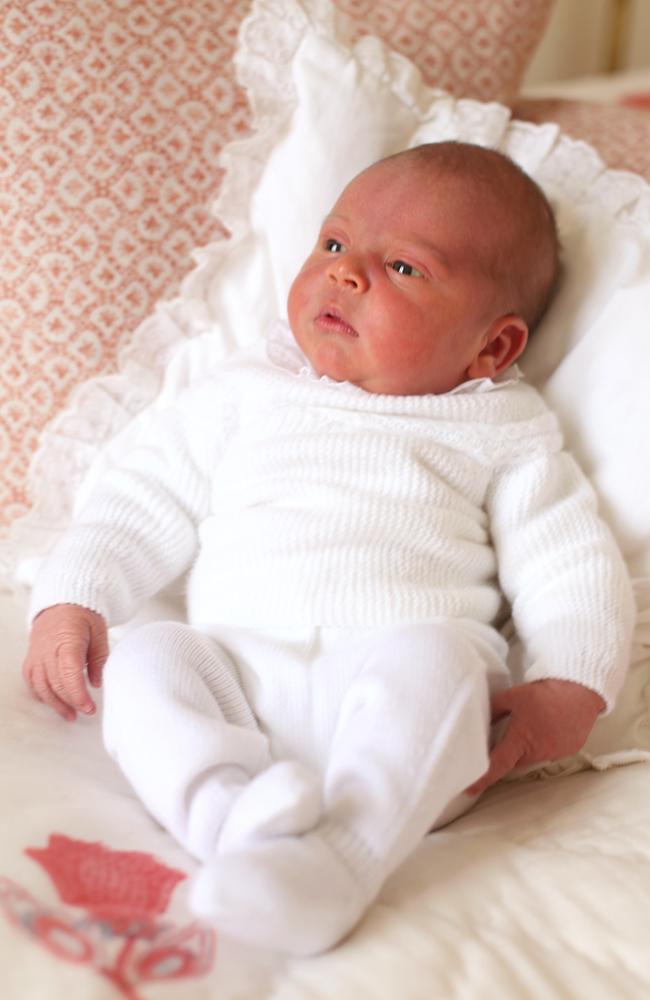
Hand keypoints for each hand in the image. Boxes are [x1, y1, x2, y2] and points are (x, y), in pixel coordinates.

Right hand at [22, 604, 108, 721]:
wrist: (62, 602)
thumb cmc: (83, 616)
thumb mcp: (99, 632)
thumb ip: (99, 657)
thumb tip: (97, 683)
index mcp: (67, 640)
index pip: (69, 673)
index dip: (78, 694)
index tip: (89, 708)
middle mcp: (47, 649)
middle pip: (55, 683)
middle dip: (71, 702)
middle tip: (86, 711)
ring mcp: (36, 654)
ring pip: (41, 685)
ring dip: (55, 703)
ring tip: (70, 715)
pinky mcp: (31, 658)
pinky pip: (32, 681)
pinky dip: (41, 694)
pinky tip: (53, 702)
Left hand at [466, 679, 605, 795]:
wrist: (581, 691)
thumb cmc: (546, 692)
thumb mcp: (513, 695)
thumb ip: (493, 709)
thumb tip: (478, 720)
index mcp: (522, 739)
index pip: (497, 765)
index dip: (482, 779)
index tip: (469, 790)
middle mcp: (539, 751)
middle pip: (513, 762)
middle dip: (504, 755)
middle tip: (500, 739)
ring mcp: (555, 753)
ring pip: (531, 758)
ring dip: (524, 749)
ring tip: (529, 726)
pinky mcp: (568, 751)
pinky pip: (547, 753)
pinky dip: (541, 745)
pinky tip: (544, 728)